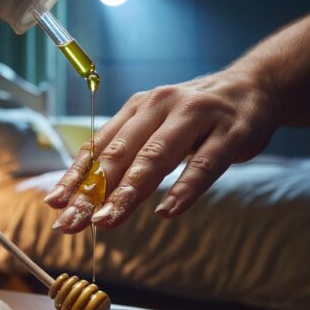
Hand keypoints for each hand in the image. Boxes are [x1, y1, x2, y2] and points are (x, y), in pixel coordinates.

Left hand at [45, 66, 280, 232]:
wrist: (255, 87)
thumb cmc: (196, 116)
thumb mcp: (157, 126)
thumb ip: (127, 154)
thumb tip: (83, 193)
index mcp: (139, 108)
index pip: (100, 146)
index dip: (75, 176)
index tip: (54, 204)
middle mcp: (162, 107)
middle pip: (121, 154)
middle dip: (92, 191)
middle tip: (71, 222)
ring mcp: (196, 117)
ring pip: (156, 157)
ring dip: (128, 192)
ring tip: (107, 221)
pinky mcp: (230, 133)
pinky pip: (204, 165)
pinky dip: (184, 189)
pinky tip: (167, 211)